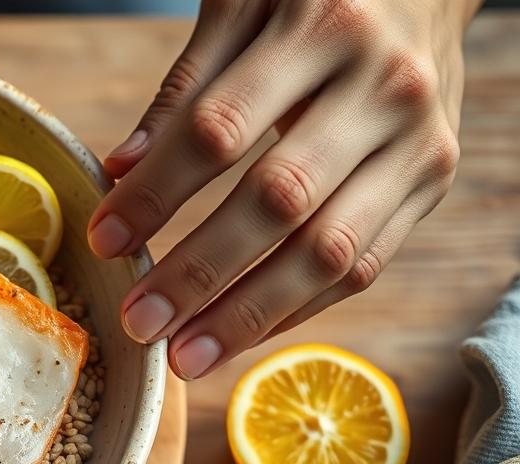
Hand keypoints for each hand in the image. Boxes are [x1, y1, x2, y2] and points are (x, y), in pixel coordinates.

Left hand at [90, 0, 476, 379]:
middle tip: (139, 323)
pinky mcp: (433, 180)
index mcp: (322, 27)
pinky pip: (364, 264)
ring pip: (330, 250)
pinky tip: (240, 335)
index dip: (157, 191)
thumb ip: (183, 87)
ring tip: (185, 357)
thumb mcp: (243, 6)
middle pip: (279, 201)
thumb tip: (116, 172)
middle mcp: (382, 86)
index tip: (103, 240)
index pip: (220, 128)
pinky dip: (298, 309)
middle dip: (200, 272)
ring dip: (250, 315)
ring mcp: (418, 140)